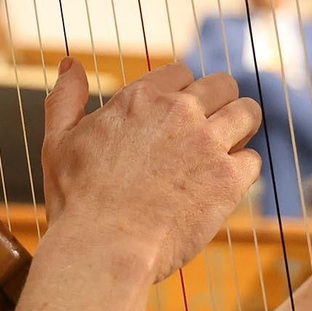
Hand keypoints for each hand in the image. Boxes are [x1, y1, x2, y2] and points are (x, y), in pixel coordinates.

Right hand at [41, 58, 261, 283]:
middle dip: (219, 102)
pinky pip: (252, 159)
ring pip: (248, 113)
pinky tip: (224, 184)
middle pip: (222, 85)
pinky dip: (242, 170)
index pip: (181, 73)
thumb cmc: (77, 200)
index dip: (182, 92)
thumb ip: (66, 98)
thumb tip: (69, 62)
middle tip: (210, 128)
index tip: (178, 114)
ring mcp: (207, 143)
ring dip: (241, 126)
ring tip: (228, 148)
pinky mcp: (227, 179)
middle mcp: (179, 112)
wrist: (103, 248)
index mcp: (140, 98)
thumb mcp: (58, 140)